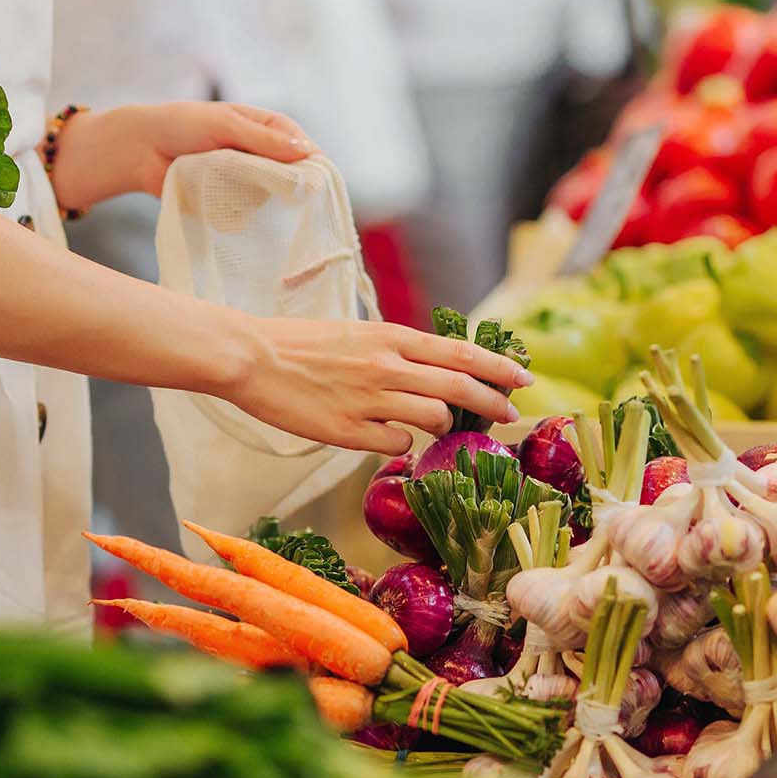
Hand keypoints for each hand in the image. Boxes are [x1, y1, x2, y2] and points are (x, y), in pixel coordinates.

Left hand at [49, 102, 315, 212]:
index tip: (317, 187)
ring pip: (272, 198)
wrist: (140, 150)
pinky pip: (248, 212)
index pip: (303, 147)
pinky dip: (245, 215)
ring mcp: (246, 178)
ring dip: (265, 203)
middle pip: (293, 176)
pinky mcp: (230, 200)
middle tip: (294, 206)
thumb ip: (263, 140)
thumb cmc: (182, 126)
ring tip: (256, 208)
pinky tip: (238, 217)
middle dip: (292, 189)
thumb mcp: (225, 125)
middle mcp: (262, 153)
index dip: (313, 166)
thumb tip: (306, 152)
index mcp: (267, 127)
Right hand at [216, 317, 530, 455]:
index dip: (498, 367)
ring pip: (434, 418)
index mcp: (391, 337)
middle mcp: (387, 365)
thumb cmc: (302, 344)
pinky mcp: (347, 431)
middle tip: (511, 416)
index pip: (460, 351)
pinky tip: (386, 436)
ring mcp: (369, 399)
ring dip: (444, 427)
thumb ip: (397, 351)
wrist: (252, 357)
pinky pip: (395, 443)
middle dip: (493, 403)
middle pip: (459, 386)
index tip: (524, 379)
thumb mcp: (359, 334)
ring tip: (436, 427)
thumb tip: (434, 372)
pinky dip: (400, 442)